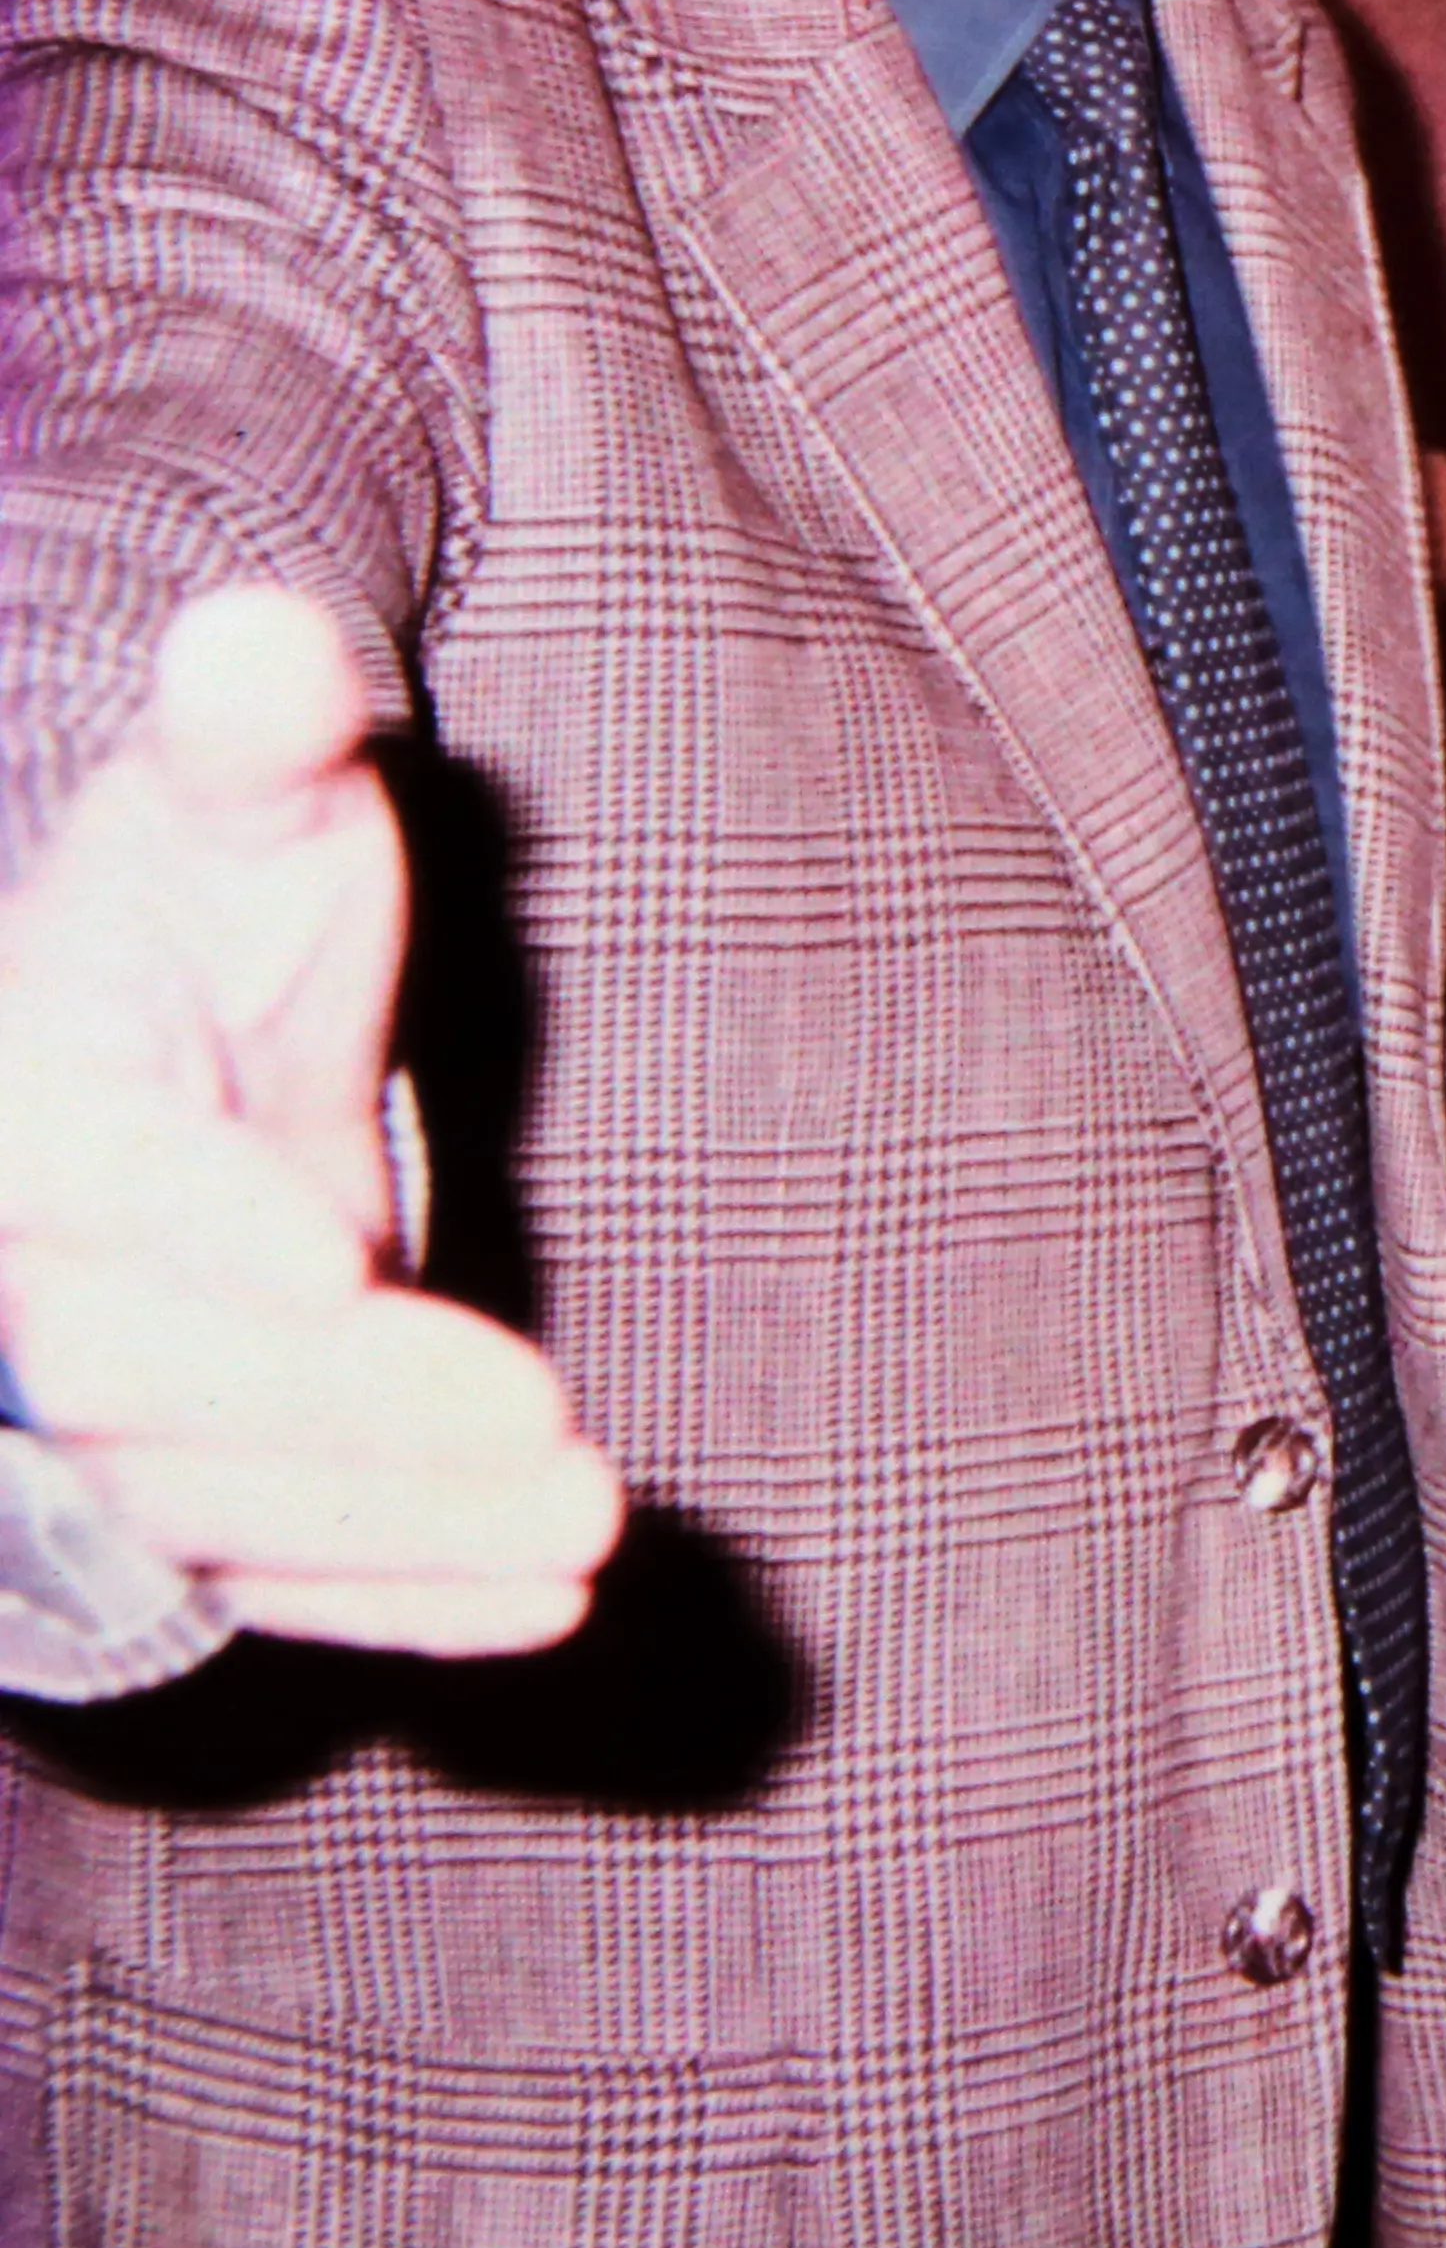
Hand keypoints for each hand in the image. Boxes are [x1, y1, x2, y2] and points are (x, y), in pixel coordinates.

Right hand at [0, 590, 620, 1651]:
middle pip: (152, 1379)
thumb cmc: (205, 906)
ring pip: (215, 1506)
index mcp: (22, 1096)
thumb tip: (259, 638)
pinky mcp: (180, 1490)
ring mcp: (90, 1402)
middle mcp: (29, 1271)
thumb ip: (251, 738)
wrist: (176, 1047)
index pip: (75, 1179)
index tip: (325, 1249)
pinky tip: (535, 1609)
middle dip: (343, 1415)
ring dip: (399, 1529)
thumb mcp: (235, 807)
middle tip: (553, 1437)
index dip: (181, 1216)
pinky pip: (265, 1572)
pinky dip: (396, 1597)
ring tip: (587, 1528)